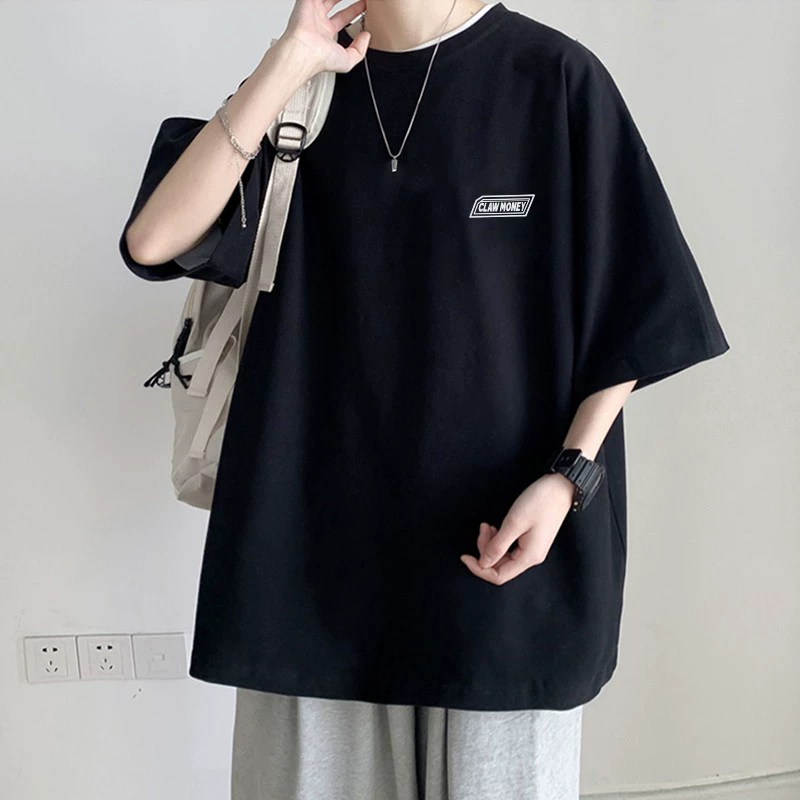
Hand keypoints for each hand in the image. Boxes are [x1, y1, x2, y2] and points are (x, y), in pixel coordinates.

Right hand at [278, 0, 370, 76]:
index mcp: (327, 34)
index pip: (343, 18)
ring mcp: (312, 10)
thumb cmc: (320, 59)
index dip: (355, 10)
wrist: (304, 52)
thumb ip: (360, 50)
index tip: (365, 5)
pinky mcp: (306, 2)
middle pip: (334, 2)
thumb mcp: (348, 60)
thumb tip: (366, 37)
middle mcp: (319, 21)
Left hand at [460, 474, 574, 584]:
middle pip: (499, 566)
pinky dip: (498, 539)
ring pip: (503, 556)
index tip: (464, 556)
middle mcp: (531, 557)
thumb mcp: (514, 523)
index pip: (498, 576)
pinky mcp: (530, 540)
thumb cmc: (540, 502)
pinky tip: (495, 527)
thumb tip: (483, 563)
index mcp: (529, 557)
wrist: (560, 487)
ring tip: (487, 525)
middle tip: (482, 529)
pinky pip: (509, 548)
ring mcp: (531, 549)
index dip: (479, 569)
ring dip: (491, 543)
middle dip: (484, 550)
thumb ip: (497, 545)